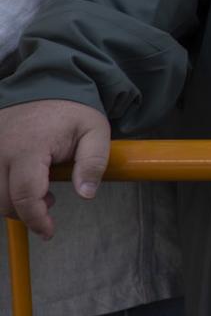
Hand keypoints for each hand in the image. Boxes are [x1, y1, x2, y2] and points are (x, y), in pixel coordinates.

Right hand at [0, 100, 110, 239]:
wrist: (48, 85)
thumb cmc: (72, 110)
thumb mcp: (95, 131)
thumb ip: (93, 163)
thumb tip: (86, 194)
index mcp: (29, 147)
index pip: (24, 195)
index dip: (36, 219)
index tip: (49, 231)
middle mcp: (1, 150)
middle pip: (2, 199)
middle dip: (26, 212)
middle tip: (50, 203)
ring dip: (11, 202)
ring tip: (40, 190)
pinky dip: (2, 189)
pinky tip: (21, 181)